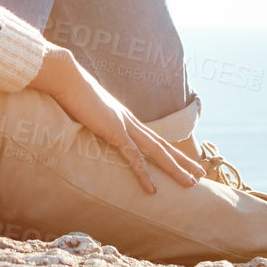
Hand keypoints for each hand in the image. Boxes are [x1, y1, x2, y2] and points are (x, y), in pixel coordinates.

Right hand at [27, 46, 206, 194]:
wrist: (66, 77)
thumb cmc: (71, 92)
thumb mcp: (86, 111)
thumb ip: (94, 119)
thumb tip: (92, 125)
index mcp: (125, 118)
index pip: (154, 138)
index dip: (170, 151)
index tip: (183, 162)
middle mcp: (130, 121)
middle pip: (163, 145)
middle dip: (183, 161)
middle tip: (201, 174)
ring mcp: (124, 125)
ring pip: (157, 152)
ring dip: (175, 169)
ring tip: (191, 183)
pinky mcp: (113, 131)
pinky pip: (132, 157)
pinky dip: (144, 174)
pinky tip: (153, 189)